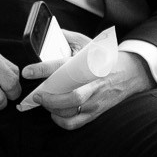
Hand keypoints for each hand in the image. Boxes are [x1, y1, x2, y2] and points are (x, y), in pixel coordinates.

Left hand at [19, 49, 153, 129]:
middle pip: (70, 97)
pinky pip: (74, 123)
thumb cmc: (104, 58)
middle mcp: (92, 84)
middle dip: (49, 98)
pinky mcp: (95, 112)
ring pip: (71, 111)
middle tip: (37, 95)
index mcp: (88, 64)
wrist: (129, 73)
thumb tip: (50, 32)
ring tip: (45, 101)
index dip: (42, 70)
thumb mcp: (88, 43)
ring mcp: (95, 100)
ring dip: (53, 109)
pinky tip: (55, 112)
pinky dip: (60, 120)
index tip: (27, 71)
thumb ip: (68, 38)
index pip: (62, 67)